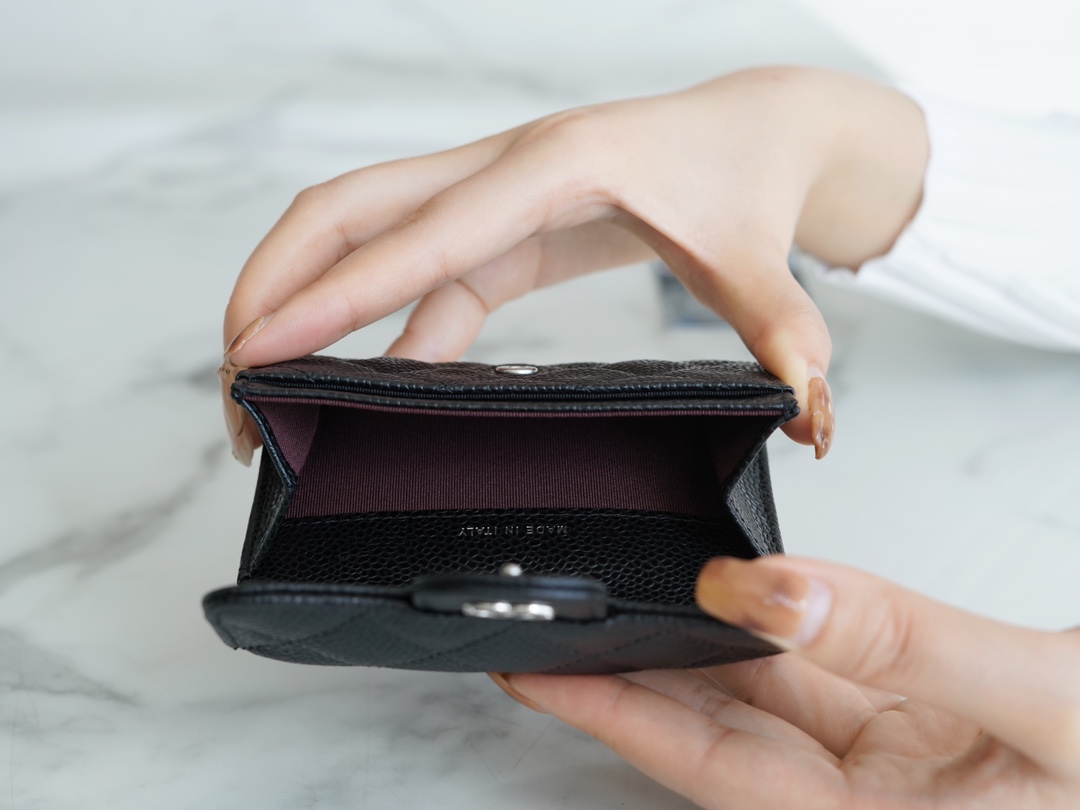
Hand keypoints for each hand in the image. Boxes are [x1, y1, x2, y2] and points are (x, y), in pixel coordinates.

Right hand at [220, 66, 927, 462]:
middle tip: (231, 376)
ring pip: (362, 232)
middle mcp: (501, 165)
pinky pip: (420, 276)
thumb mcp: (766, 260)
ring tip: (266, 386)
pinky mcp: (502, 228)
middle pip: (345, 210)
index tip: (262, 351)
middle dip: (273, 284)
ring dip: (304, 299)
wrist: (757, 128)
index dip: (336, 295)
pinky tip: (367, 386)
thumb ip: (784, 337)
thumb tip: (808, 419)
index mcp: (552, 167)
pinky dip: (381, 328)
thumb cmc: (747, 176)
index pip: (421, 233)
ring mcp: (491, 193)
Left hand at [495, 557, 1079, 808]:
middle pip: (713, 729)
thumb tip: (768, 590)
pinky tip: (724, 590)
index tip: (537, 669)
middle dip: (629, 673)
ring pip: (758, 690)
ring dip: (688, 641)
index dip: (616, 713)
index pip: (709, 765)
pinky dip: (767, 624)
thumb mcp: (1043, 709)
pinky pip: (814, 666)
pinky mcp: (904, 716)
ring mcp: (883, 755)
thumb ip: (905, 645)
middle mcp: (863, 797)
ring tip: (613, 596)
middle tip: (548, 620)